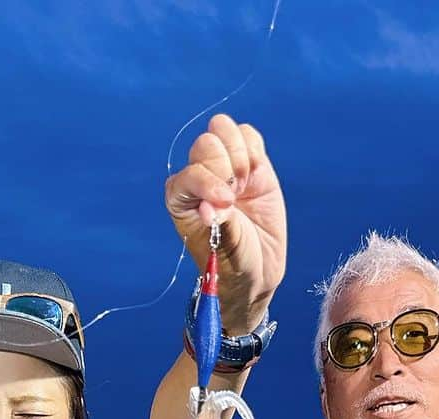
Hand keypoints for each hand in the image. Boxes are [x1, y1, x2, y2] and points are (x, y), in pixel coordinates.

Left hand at [165, 114, 286, 333]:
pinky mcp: (250, 163)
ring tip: (245, 185)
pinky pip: (248, 135)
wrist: (258, 269)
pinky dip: (255, 150)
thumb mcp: (224, 247)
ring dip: (240, 155)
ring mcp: (224, 166)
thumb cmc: (233, 262)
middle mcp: (198, 177)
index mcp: (180, 196)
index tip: (228, 203)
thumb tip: (210, 206)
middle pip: (207, 143)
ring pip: (224, 129)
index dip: (210, 182)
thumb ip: (219, 221)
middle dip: (227, 167)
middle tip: (237, 196)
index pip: (192, 171)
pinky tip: (256, 177)